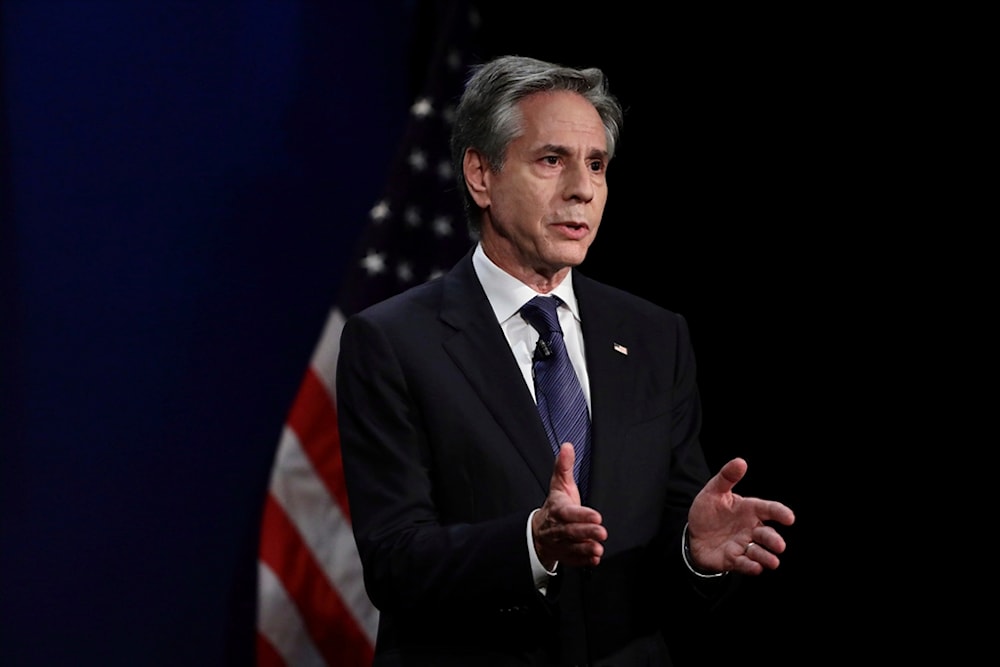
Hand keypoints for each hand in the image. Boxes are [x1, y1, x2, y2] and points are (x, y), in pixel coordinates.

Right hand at [531, 443, 606, 569]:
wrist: (538, 531)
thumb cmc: (555, 506)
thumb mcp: (559, 485)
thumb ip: (564, 466)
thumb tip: (567, 446)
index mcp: (558, 509)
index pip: (569, 512)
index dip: (582, 515)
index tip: (596, 516)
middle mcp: (558, 528)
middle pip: (571, 530)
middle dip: (586, 532)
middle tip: (602, 532)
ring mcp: (560, 543)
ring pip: (572, 547)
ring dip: (585, 548)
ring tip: (598, 548)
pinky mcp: (564, 555)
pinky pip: (572, 560)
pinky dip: (583, 561)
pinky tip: (595, 559)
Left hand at [687, 457, 794, 575]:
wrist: (693, 534)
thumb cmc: (709, 511)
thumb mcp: (713, 491)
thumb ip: (726, 477)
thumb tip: (740, 461)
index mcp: (750, 510)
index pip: (769, 509)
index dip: (780, 513)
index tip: (789, 518)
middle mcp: (751, 529)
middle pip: (767, 535)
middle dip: (774, 540)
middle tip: (779, 545)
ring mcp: (743, 545)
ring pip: (760, 553)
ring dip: (766, 557)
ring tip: (773, 561)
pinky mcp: (734, 560)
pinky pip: (745, 564)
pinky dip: (751, 567)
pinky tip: (755, 567)